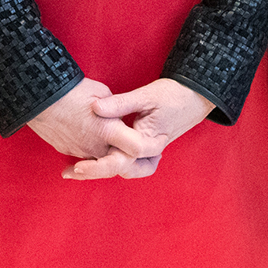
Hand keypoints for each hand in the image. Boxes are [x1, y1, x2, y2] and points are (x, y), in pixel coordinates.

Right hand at [26, 77, 158, 173]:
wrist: (38, 97)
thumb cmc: (72, 90)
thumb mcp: (102, 93)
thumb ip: (116, 110)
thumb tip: (119, 117)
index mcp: (108, 130)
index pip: (138, 149)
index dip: (151, 146)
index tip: (158, 141)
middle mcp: (96, 146)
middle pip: (121, 164)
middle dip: (135, 163)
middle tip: (144, 156)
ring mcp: (80, 151)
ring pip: (104, 163)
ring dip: (115, 158)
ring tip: (125, 149)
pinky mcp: (68, 151)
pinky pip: (87, 158)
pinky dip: (96, 156)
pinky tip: (100, 146)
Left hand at [72, 79, 217, 179]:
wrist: (197, 96)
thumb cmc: (174, 94)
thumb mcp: (146, 95)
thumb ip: (120, 103)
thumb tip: (94, 107)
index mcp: (148, 141)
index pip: (120, 160)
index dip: (97, 165)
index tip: (77, 166)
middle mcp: (150, 152)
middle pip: (119, 170)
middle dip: (95, 172)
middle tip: (70, 172)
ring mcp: (151, 153)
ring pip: (126, 170)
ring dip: (104, 170)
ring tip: (78, 170)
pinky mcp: (148, 149)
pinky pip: (130, 162)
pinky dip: (114, 162)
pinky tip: (97, 158)